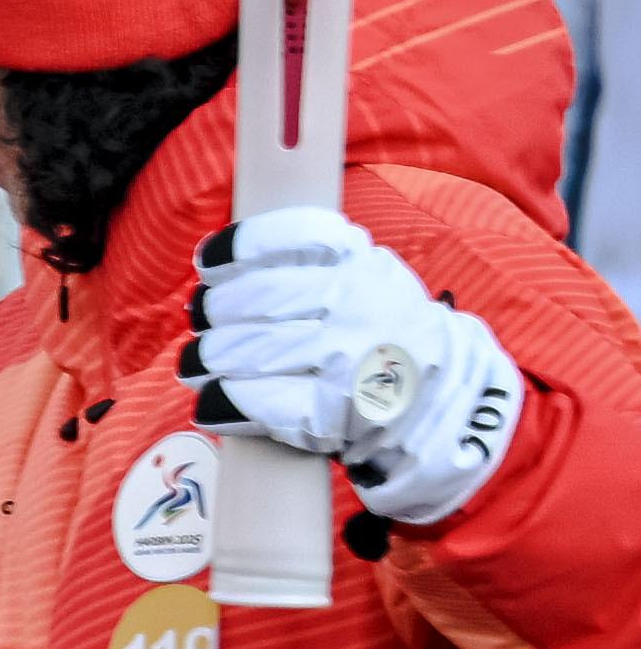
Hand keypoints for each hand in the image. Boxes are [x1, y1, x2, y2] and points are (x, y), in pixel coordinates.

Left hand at [186, 210, 527, 524]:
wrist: (450, 407)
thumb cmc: (389, 340)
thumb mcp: (371, 282)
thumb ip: (317, 267)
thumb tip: (226, 271)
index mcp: (364, 264)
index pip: (290, 237)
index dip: (236, 248)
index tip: (210, 264)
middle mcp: (357, 304)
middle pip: (251, 298)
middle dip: (213, 312)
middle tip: (203, 324)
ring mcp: (346, 358)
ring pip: (246, 349)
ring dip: (207, 359)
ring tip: (199, 364)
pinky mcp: (333, 411)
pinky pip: (257, 401)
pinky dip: (222, 403)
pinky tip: (213, 404)